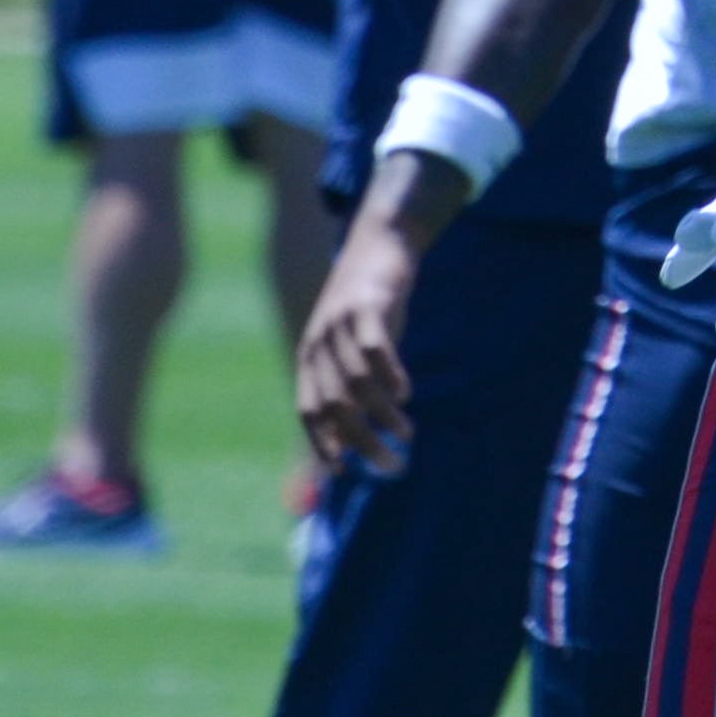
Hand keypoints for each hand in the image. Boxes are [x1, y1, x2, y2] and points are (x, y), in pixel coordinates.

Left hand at [294, 222, 424, 480]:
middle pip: (335, 405)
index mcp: (309, 357)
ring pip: (358, 383)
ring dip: (383, 415)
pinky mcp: (367, 306)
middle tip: (391, 465)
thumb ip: (351, 382)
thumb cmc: (368, 306)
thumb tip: (360, 435)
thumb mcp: (350, 344)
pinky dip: (391, 376)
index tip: (343, 473)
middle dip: (362, 441)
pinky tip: (406, 393)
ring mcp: (341, 323)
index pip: (309, 411)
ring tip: (406, 434)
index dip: (323, 444)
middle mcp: (319, 342)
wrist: (379, 243)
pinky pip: (376, 349)